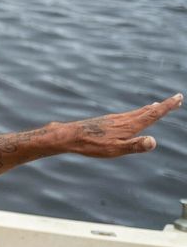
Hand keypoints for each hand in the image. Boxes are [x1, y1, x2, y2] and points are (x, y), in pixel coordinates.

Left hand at [62, 93, 181, 157]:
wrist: (70, 136)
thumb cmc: (92, 145)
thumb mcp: (115, 149)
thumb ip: (135, 146)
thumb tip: (153, 142)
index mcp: (129, 126)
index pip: (153, 114)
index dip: (167, 107)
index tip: (178, 97)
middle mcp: (123, 119)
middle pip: (147, 111)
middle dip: (162, 106)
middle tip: (176, 99)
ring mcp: (114, 119)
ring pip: (136, 112)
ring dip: (149, 109)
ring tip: (156, 105)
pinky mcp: (106, 121)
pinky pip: (126, 115)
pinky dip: (135, 113)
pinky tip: (131, 117)